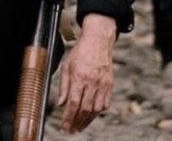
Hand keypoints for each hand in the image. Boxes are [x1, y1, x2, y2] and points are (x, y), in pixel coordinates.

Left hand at [57, 14, 115, 132]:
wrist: (98, 42)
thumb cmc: (80, 52)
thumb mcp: (66, 66)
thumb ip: (63, 86)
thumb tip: (61, 104)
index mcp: (79, 77)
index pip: (73, 103)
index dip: (68, 118)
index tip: (65, 127)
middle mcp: (92, 82)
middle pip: (85, 109)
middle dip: (77, 122)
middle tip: (72, 130)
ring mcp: (102, 84)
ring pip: (96, 109)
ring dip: (88, 120)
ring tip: (80, 126)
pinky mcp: (109, 84)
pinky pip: (105, 103)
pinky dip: (98, 112)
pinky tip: (92, 115)